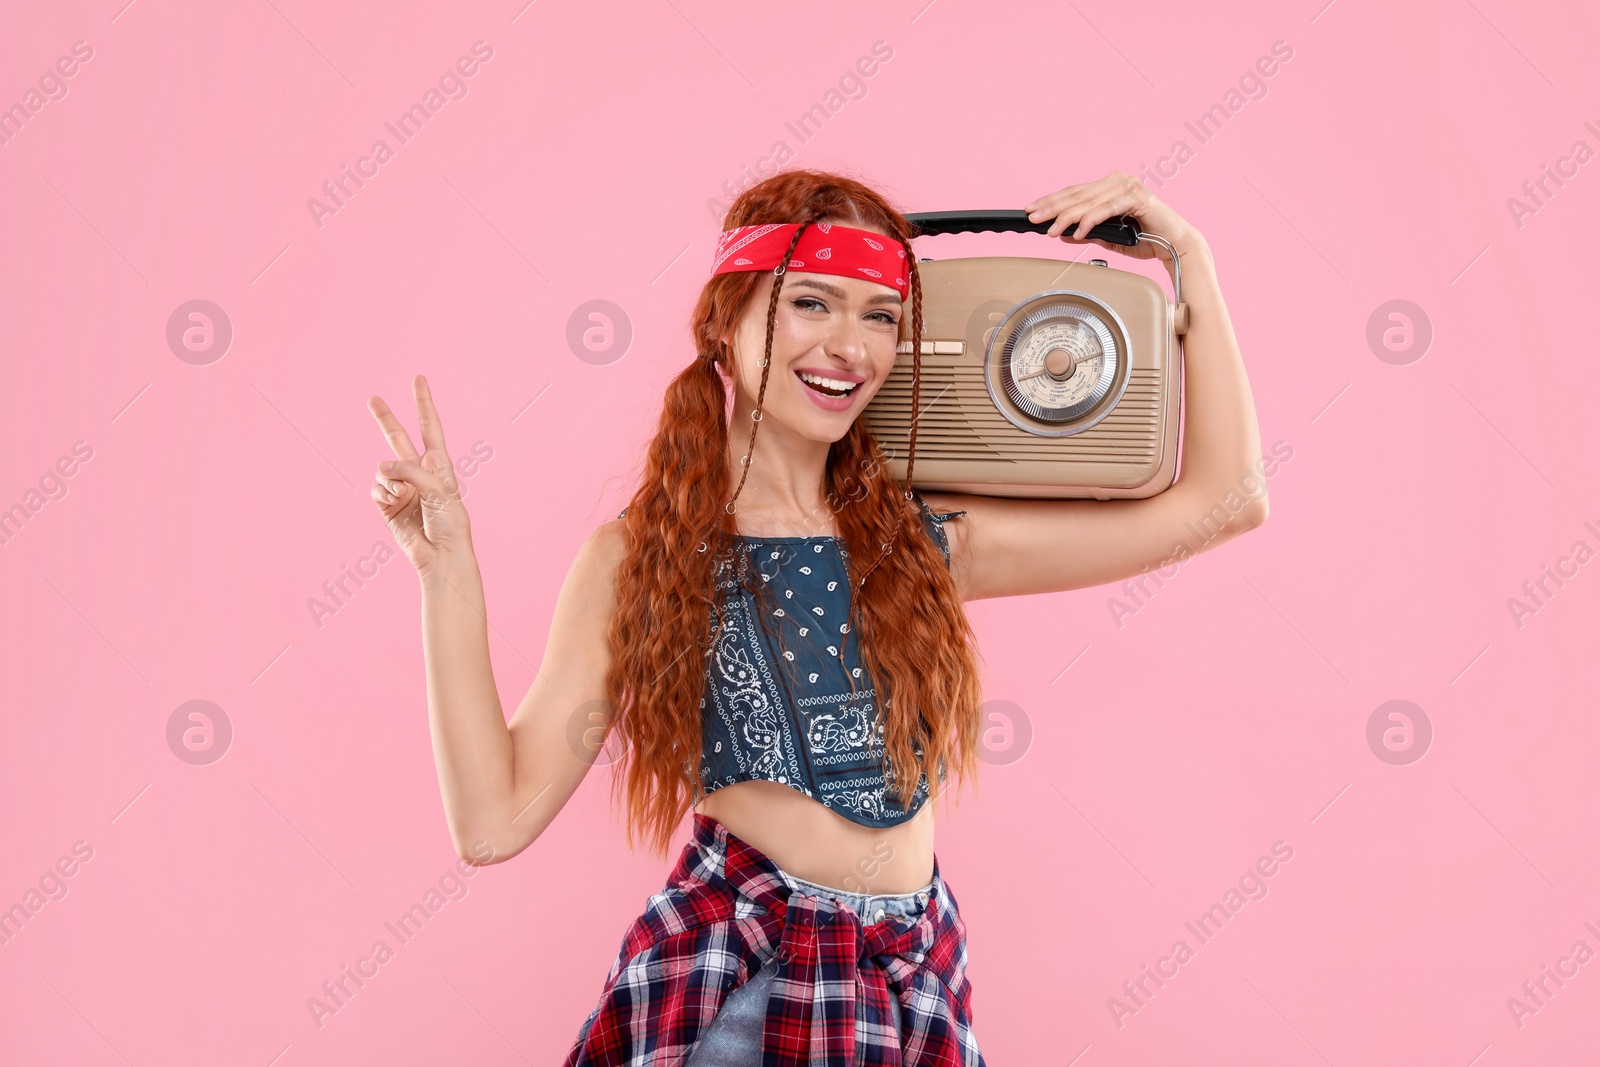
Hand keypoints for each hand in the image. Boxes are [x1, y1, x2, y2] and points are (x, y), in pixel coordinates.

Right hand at [367, 375, 472, 575]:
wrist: (441, 555)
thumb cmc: (450, 523)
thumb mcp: (439, 490)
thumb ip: (411, 471)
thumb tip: (381, 466)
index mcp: (439, 464)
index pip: (429, 427)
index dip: (423, 403)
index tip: (418, 379)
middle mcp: (419, 472)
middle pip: (398, 438)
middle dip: (385, 419)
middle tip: (372, 398)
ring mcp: (402, 487)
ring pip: (384, 469)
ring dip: (390, 479)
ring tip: (404, 496)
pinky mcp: (388, 504)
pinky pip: (376, 488)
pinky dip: (382, 493)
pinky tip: (393, 502)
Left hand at [1023, 171, 1205, 268]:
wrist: (1175, 244)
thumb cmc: (1147, 238)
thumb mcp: (1109, 238)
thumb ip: (1088, 233)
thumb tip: (1063, 234)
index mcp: (1110, 186)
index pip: (1075, 192)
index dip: (1051, 201)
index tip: (1032, 209)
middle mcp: (1118, 181)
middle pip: (1077, 195)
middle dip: (1052, 208)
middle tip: (1033, 218)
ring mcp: (1129, 187)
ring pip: (1088, 202)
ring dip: (1067, 217)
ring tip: (1051, 230)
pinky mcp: (1137, 198)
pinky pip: (1106, 209)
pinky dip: (1089, 221)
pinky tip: (1077, 232)